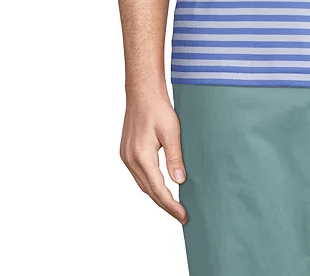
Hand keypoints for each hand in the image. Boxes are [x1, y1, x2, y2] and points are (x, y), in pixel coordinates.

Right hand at [119, 90, 187, 223]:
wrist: (142, 92)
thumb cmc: (158, 108)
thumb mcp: (172, 131)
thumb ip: (175, 157)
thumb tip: (180, 181)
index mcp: (141, 157)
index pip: (158, 190)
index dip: (171, 205)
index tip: (183, 215)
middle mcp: (130, 160)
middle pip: (148, 191)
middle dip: (165, 205)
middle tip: (181, 214)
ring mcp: (126, 157)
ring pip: (142, 184)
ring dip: (156, 195)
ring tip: (173, 204)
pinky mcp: (126, 152)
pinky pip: (139, 175)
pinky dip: (150, 184)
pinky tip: (160, 185)